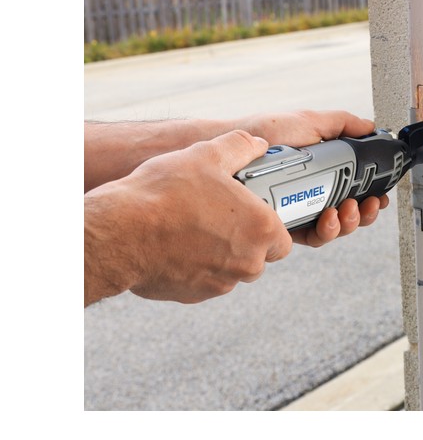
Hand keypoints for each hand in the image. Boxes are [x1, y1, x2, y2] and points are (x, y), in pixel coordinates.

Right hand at [84, 130, 291, 304]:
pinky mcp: (193, 295)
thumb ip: (240, 147)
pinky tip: (178, 244)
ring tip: (196, 228)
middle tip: (222, 218)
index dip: (271, 229)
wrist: (121, 232)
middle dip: (245, 241)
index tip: (255, 217)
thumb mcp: (207, 155)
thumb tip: (256, 144)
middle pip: (258, 257)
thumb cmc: (166, 194)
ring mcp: (220, 283)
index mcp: (261, 230)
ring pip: (231, 270)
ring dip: (221, 255)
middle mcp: (247, 263)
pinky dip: (197, 267)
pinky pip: (205, 281)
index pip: (283, 241)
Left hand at [235, 110, 389, 246]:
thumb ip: (341, 124)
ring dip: (348, 223)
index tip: (379, 195)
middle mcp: (312, 192)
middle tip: (366, 204)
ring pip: (333, 228)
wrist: (235, 148)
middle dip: (363, 213)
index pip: (353, 190)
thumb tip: (370, 127)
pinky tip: (328, 218)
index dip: (369, 197)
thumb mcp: (309, 122)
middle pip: (348, 213)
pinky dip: (326, 231)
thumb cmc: (266, 133)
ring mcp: (299, 209)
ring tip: (346, 209)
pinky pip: (312, 236)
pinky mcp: (285, 224)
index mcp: (322, 171)